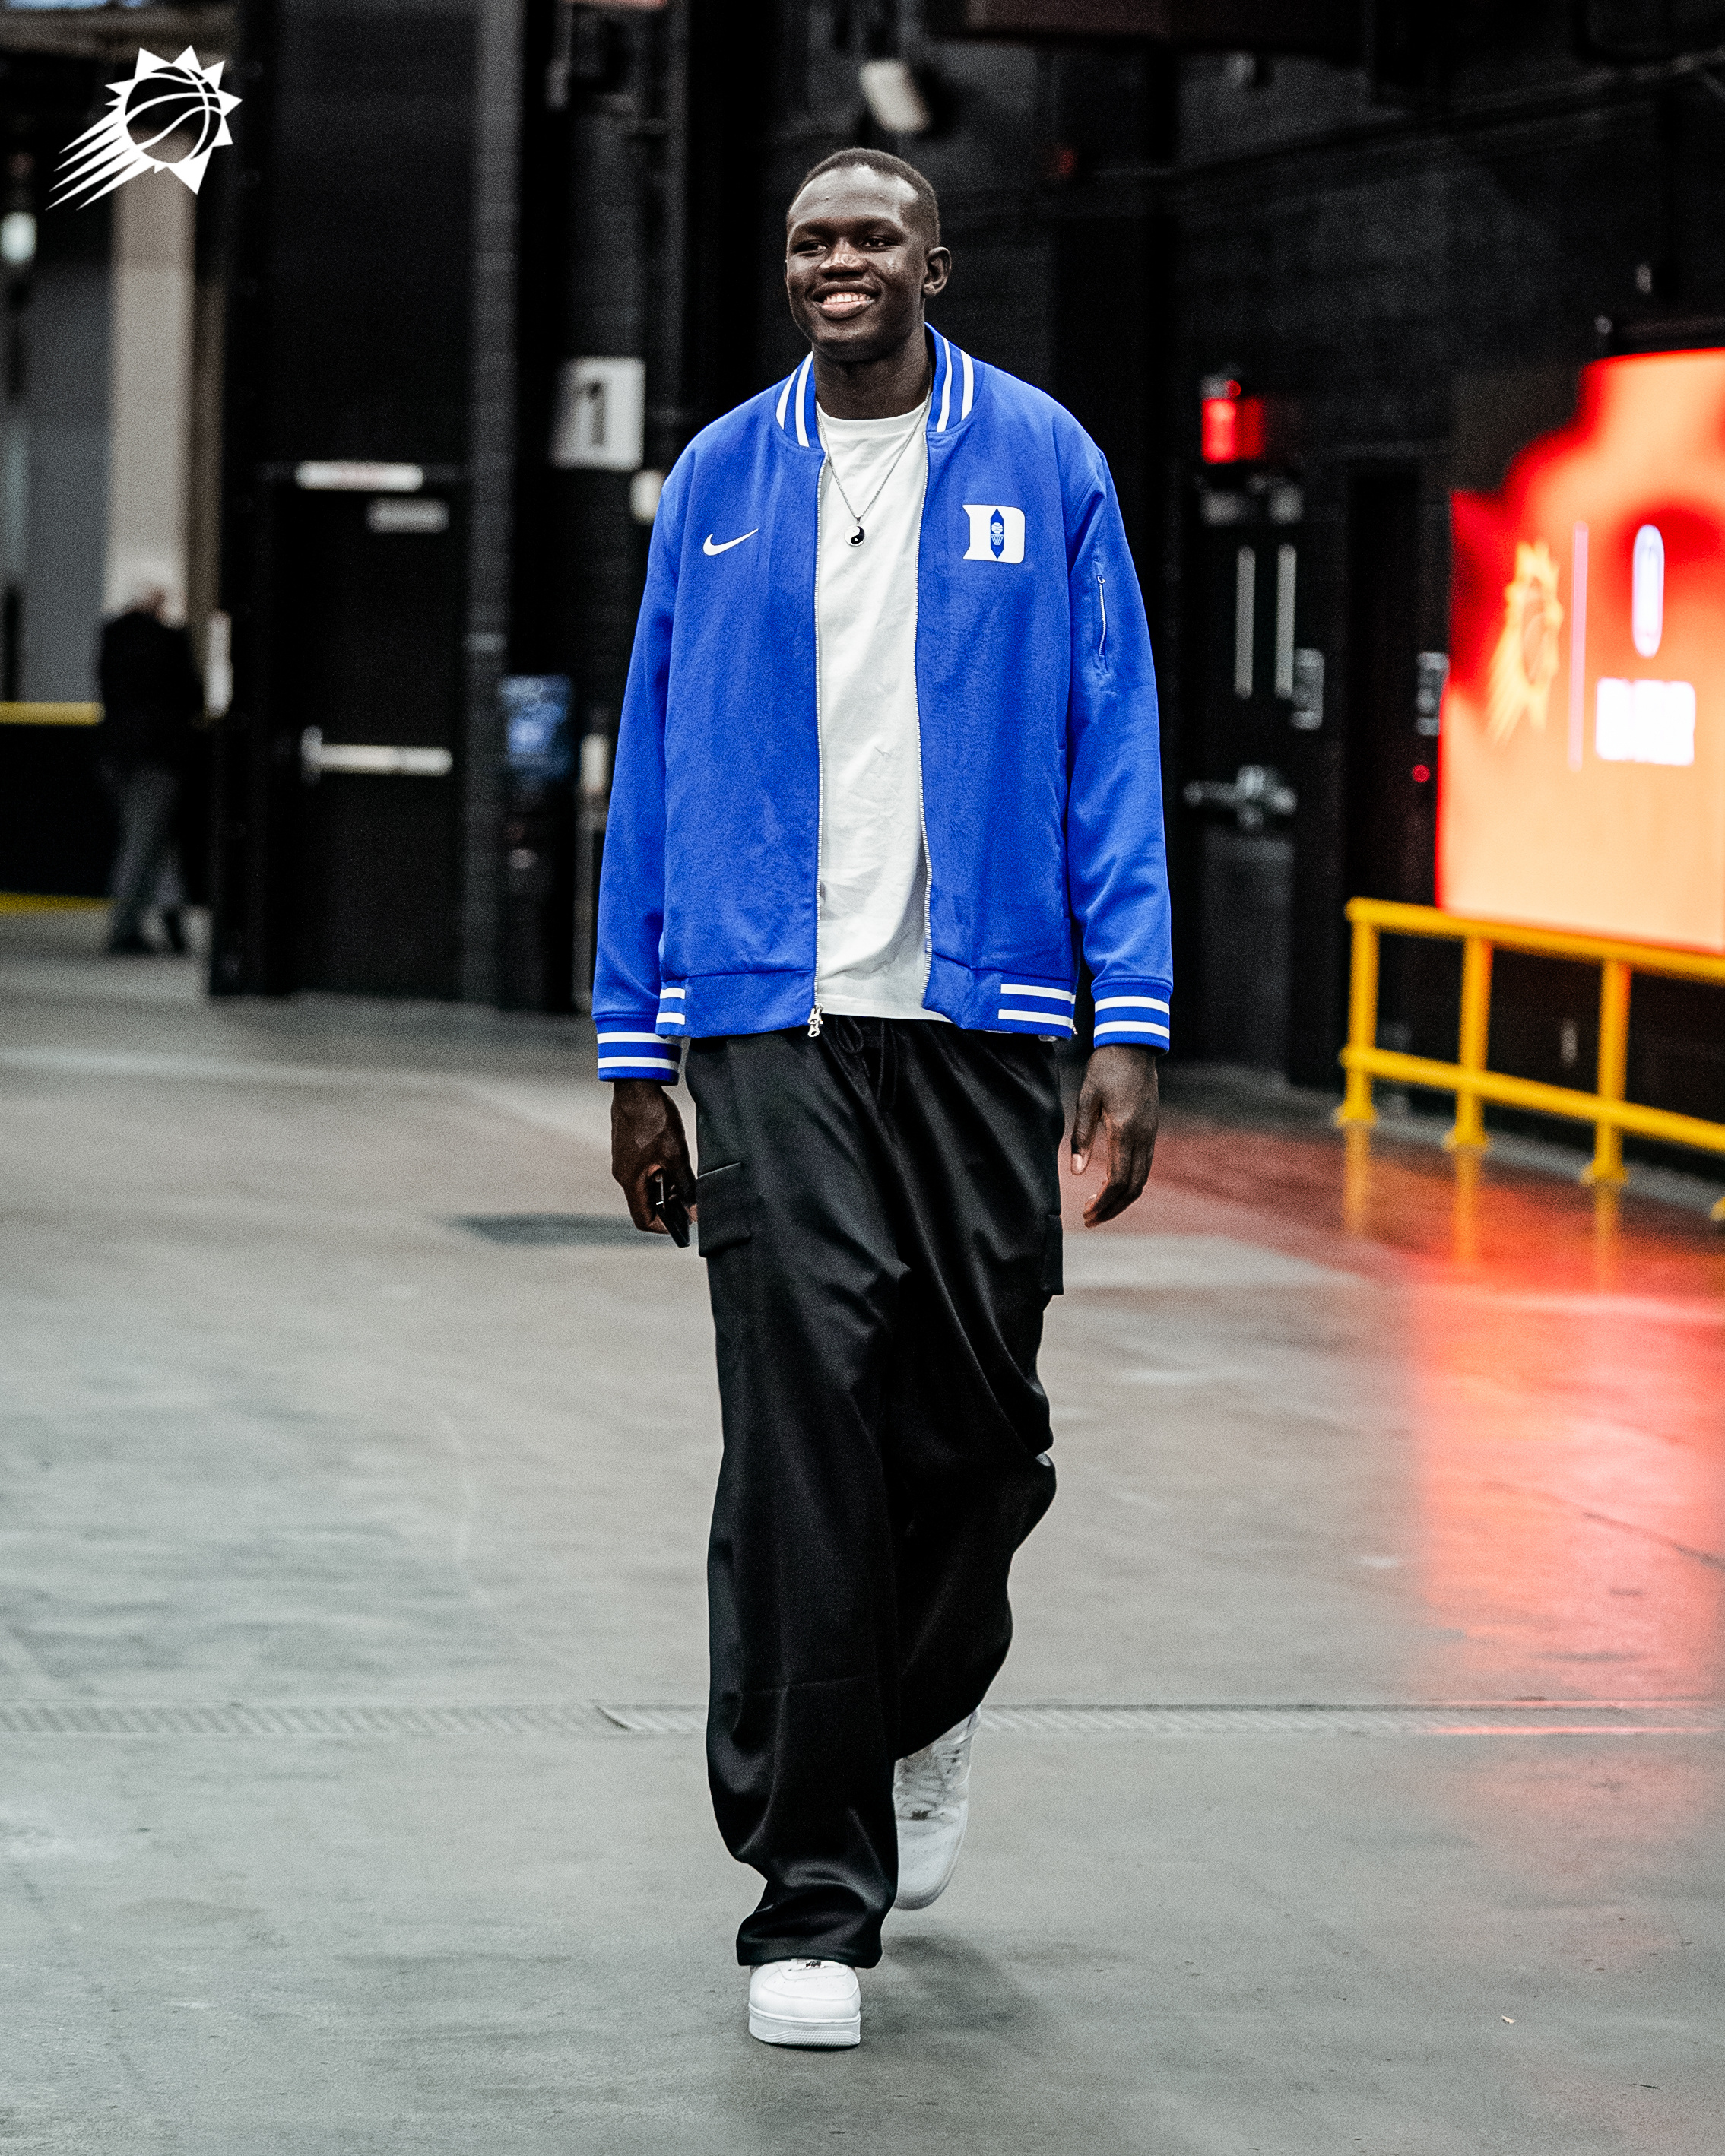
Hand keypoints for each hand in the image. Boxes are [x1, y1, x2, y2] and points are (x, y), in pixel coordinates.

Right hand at [611, 1080, 695, 1233]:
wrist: (637, 1087)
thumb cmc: (653, 1119)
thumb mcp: (676, 1155)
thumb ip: (685, 1185)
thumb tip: (694, 1210)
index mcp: (631, 1180)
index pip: (643, 1219)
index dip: (664, 1227)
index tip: (684, 1222)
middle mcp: (623, 1175)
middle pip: (644, 1204)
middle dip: (668, 1206)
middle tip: (690, 1199)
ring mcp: (623, 1161)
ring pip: (645, 1186)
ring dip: (665, 1188)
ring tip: (685, 1178)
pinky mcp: (627, 1150)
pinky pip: (642, 1171)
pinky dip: (659, 1174)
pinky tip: (674, 1161)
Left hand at [1070, 1045, 1159, 1225]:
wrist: (1133, 1045)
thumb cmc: (1105, 1069)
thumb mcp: (1086, 1099)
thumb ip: (1081, 1137)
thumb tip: (1076, 1171)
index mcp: (1125, 1131)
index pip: (1118, 1180)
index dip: (1104, 1202)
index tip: (1086, 1213)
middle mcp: (1143, 1137)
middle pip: (1133, 1187)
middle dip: (1113, 1208)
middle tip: (1091, 1220)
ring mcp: (1151, 1134)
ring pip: (1142, 1179)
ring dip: (1122, 1199)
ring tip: (1100, 1208)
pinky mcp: (1151, 1129)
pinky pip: (1144, 1165)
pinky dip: (1129, 1183)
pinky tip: (1111, 1185)